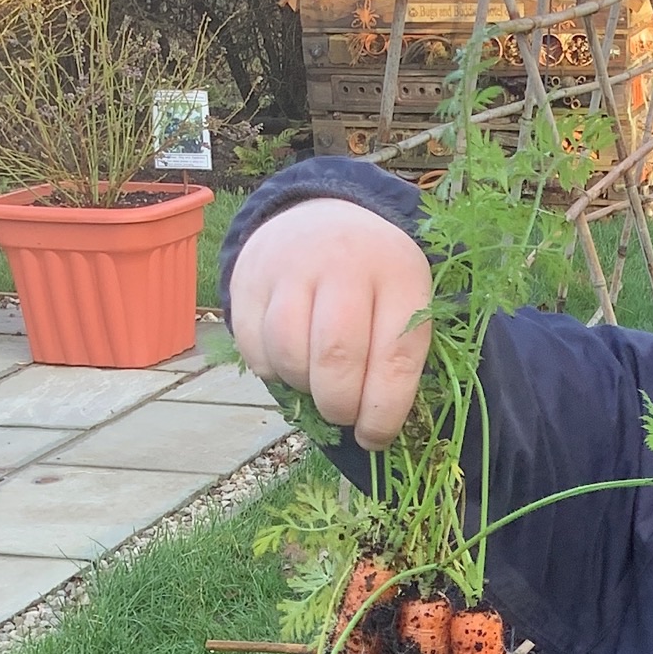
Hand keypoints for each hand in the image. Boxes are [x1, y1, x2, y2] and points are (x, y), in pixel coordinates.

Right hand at [230, 199, 432, 449]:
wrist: (321, 216)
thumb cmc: (373, 282)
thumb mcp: (404, 304)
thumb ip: (398, 359)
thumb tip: (375, 431)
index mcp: (399, 273)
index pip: (393, 358)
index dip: (383, 412)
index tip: (374, 437)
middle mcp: (343, 262)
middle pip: (335, 358)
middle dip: (339, 405)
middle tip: (343, 414)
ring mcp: (290, 265)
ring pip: (289, 353)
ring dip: (303, 387)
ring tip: (317, 381)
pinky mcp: (248, 277)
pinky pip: (254, 347)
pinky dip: (271, 369)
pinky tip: (291, 359)